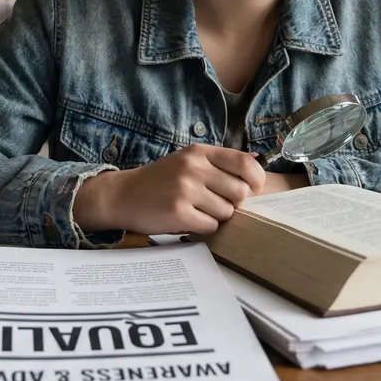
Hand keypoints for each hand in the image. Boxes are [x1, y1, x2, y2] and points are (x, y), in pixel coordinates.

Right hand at [73, 144, 265, 235]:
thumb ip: (219, 163)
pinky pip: (211, 227)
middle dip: (233, 203)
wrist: (123, 195)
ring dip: (216, 217)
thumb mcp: (187, 160)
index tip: (253, 190)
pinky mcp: (178, 213)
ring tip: (196, 211)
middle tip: (215, 204)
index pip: (245, 163)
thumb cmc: (160, 180)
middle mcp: (194, 168)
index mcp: (199, 152)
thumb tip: (257, 163)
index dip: (256, 180)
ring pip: (227, 212)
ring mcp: (185, 190)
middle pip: (240, 192)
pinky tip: (188, 220)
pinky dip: (203, 228)